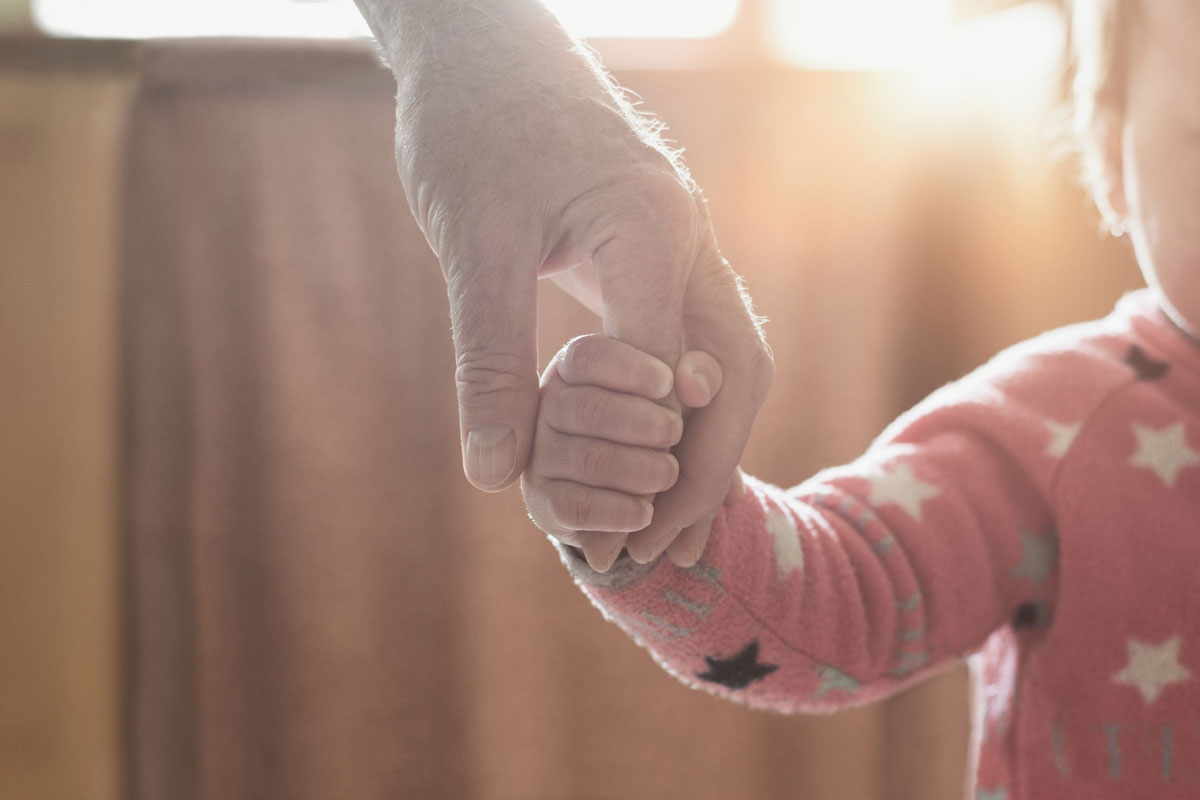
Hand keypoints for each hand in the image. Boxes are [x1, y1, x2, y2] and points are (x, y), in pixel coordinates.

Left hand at [353, 0, 773, 559]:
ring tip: (664, 518)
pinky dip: (680, 399)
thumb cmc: (471, 127)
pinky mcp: (660, 246)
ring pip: (726, 355)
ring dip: (702, 438)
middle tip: (664, 547)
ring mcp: (682, 238)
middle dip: (706, 465)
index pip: (668, 368)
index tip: (615, 533)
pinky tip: (646, 446)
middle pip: (734, 370)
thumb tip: (495, 472)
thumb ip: (488, 357)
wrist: (483, 47)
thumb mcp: (472, 245)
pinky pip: (692, 335)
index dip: (647, 457)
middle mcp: (686, 235)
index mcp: (649, 226)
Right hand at [523, 335, 726, 570]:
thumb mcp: (681, 394)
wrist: (628, 488)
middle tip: (674, 432)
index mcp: (575, 369)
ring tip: (668, 474)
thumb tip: (698, 385)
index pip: (588, 357)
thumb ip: (701, 377)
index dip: (627, 368)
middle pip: (589, 409)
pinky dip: (616, 511)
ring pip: (587, 459)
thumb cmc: (660, 424)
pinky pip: (575, 506)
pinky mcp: (542, 501)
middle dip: (640, 422)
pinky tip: (645, 512)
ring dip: (636, 469)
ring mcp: (542, 455)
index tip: (666, 382)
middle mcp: (549, 406)